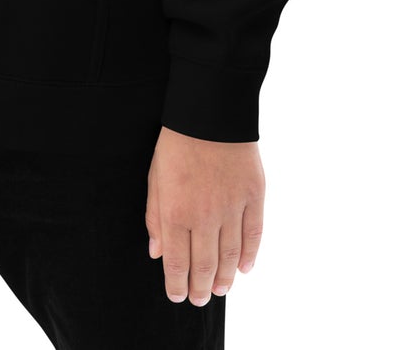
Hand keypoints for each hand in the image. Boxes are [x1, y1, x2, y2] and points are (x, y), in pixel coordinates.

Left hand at [144, 126, 264, 304]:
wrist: (210, 110)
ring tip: (221, 290)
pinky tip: (245, 268)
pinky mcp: (254, 196)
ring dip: (226, 278)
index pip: (177, 262)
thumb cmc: (177, 143)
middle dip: (200, 288)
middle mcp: (205, 216)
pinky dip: (250, 255)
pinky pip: (254, 234)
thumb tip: (157, 253)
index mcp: (176, 212)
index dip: (177, 284)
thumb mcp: (155, 178)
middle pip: (205, 265)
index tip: (177, 295)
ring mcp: (232, 207)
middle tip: (199, 299)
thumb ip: (155, 218)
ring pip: (231, 256)